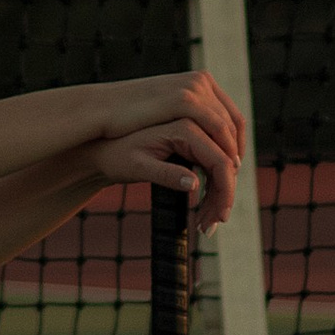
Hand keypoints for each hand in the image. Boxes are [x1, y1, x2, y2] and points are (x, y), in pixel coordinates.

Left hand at [88, 69, 244, 228]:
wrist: (104, 141)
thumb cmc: (117, 155)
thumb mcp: (137, 168)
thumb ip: (165, 174)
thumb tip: (194, 184)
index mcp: (183, 124)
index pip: (221, 160)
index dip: (225, 191)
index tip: (221, 216)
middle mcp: (195, 113)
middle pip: (230, 155)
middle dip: (228, 191)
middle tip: (215, 221)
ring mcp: (198, 113)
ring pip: (229, 148)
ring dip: (227, 181)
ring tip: (212, 213)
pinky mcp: (196, 119)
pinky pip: (220, 142)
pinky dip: (222, 167)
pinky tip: (213, 190)